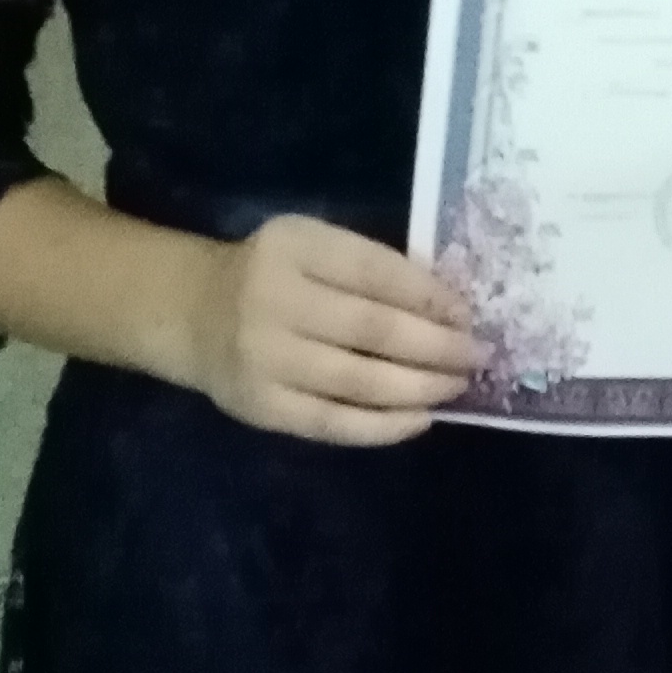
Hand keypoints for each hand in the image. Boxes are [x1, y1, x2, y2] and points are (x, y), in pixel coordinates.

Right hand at [185, 215, 479, 445]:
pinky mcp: (261, 407)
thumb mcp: (314, 247)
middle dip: (437, 346)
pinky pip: (333, 423)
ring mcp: (265, 358)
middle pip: (372, 328)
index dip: (430, 295)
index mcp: (295, 247)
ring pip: (358, 380)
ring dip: (420, 388)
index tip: (468, 314)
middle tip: (478, 357)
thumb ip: (371, 269)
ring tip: (457, 387)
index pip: (375, 271)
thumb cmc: (275, 276)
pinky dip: (383, 426)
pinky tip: (420, 420)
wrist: (193, 314)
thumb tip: (450, 309)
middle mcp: (274, 300)